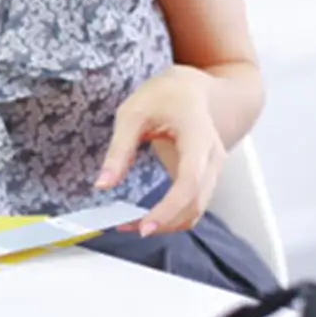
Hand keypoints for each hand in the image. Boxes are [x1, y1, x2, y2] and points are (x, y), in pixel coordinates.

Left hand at [95, 66, 223, 236]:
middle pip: (196, 203)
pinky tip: (146, 216)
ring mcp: (213, 169)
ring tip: (131, 224)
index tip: (144, 226)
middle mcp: (212, 157)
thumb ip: (118, 150)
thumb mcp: (132, 114)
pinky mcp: (205, 178)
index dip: (169, 208)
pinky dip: (173, 216)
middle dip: (164, 222)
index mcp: (197, 136)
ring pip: (197, 209)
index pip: (189, 182)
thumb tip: (102, 184)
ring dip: (168, 223)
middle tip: (127, 227)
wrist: (191, 90)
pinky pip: (193, 204)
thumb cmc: (164, 96)